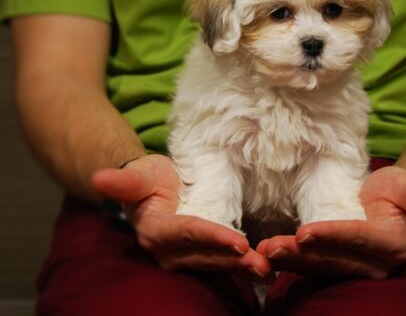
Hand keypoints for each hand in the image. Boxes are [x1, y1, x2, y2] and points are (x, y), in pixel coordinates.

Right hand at [92, 154, 270, 279]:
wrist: (151, 190)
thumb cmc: (146, 179)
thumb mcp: (137, 175)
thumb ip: (123, 181)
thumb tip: (99, 178)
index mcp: (155, 231)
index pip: (188, 234)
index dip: (213, 237)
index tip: (239, 241)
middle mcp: (168, 252)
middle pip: (206, 256)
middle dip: (234, 261)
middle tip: (263, 263)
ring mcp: (184, 258)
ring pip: (216, 264)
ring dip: (242, 269)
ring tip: (267, 269)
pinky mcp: (199, 258)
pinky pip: (221, 263)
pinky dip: (242, 267)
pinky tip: (265, 270)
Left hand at [256, 166, 405, 277]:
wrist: (391, 204)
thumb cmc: (399, 192)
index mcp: (393, 244)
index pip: (359, 240)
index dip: (333, 235)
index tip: (305, 230)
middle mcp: (375, 264)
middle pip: (335, 258)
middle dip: (302, 253)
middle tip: (272, 246)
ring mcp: (355, 268)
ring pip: (319, 265)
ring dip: (291, 259)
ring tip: (264, 250)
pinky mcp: (337, 265)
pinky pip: (312, 264)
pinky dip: (290, 260)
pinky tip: (267, 254)